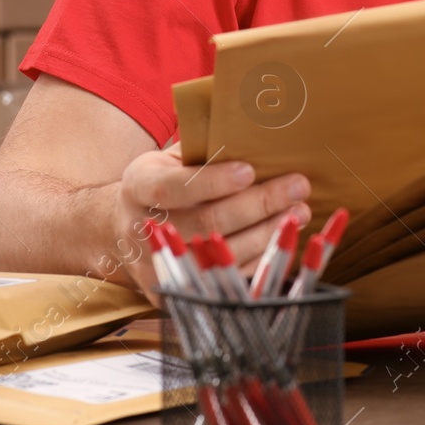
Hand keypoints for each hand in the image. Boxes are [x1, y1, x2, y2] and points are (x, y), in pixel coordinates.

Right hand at [112, 144, 310, 299]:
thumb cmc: (165, 182)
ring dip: (267, 234)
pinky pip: (223, 279)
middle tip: (298, 188)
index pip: (173, 187)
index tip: (250, 171)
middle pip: (205, 222)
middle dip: (258, 205)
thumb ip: (205, 148)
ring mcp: (155, 266)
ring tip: (300, 213)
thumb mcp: (172, 158)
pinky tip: (284, 241)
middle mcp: (141, 229)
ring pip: (219, 255)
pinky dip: (258, 260)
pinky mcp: (173, 293)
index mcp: (138, 186)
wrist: (125, 228)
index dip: (212, 181)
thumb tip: (257, 131)